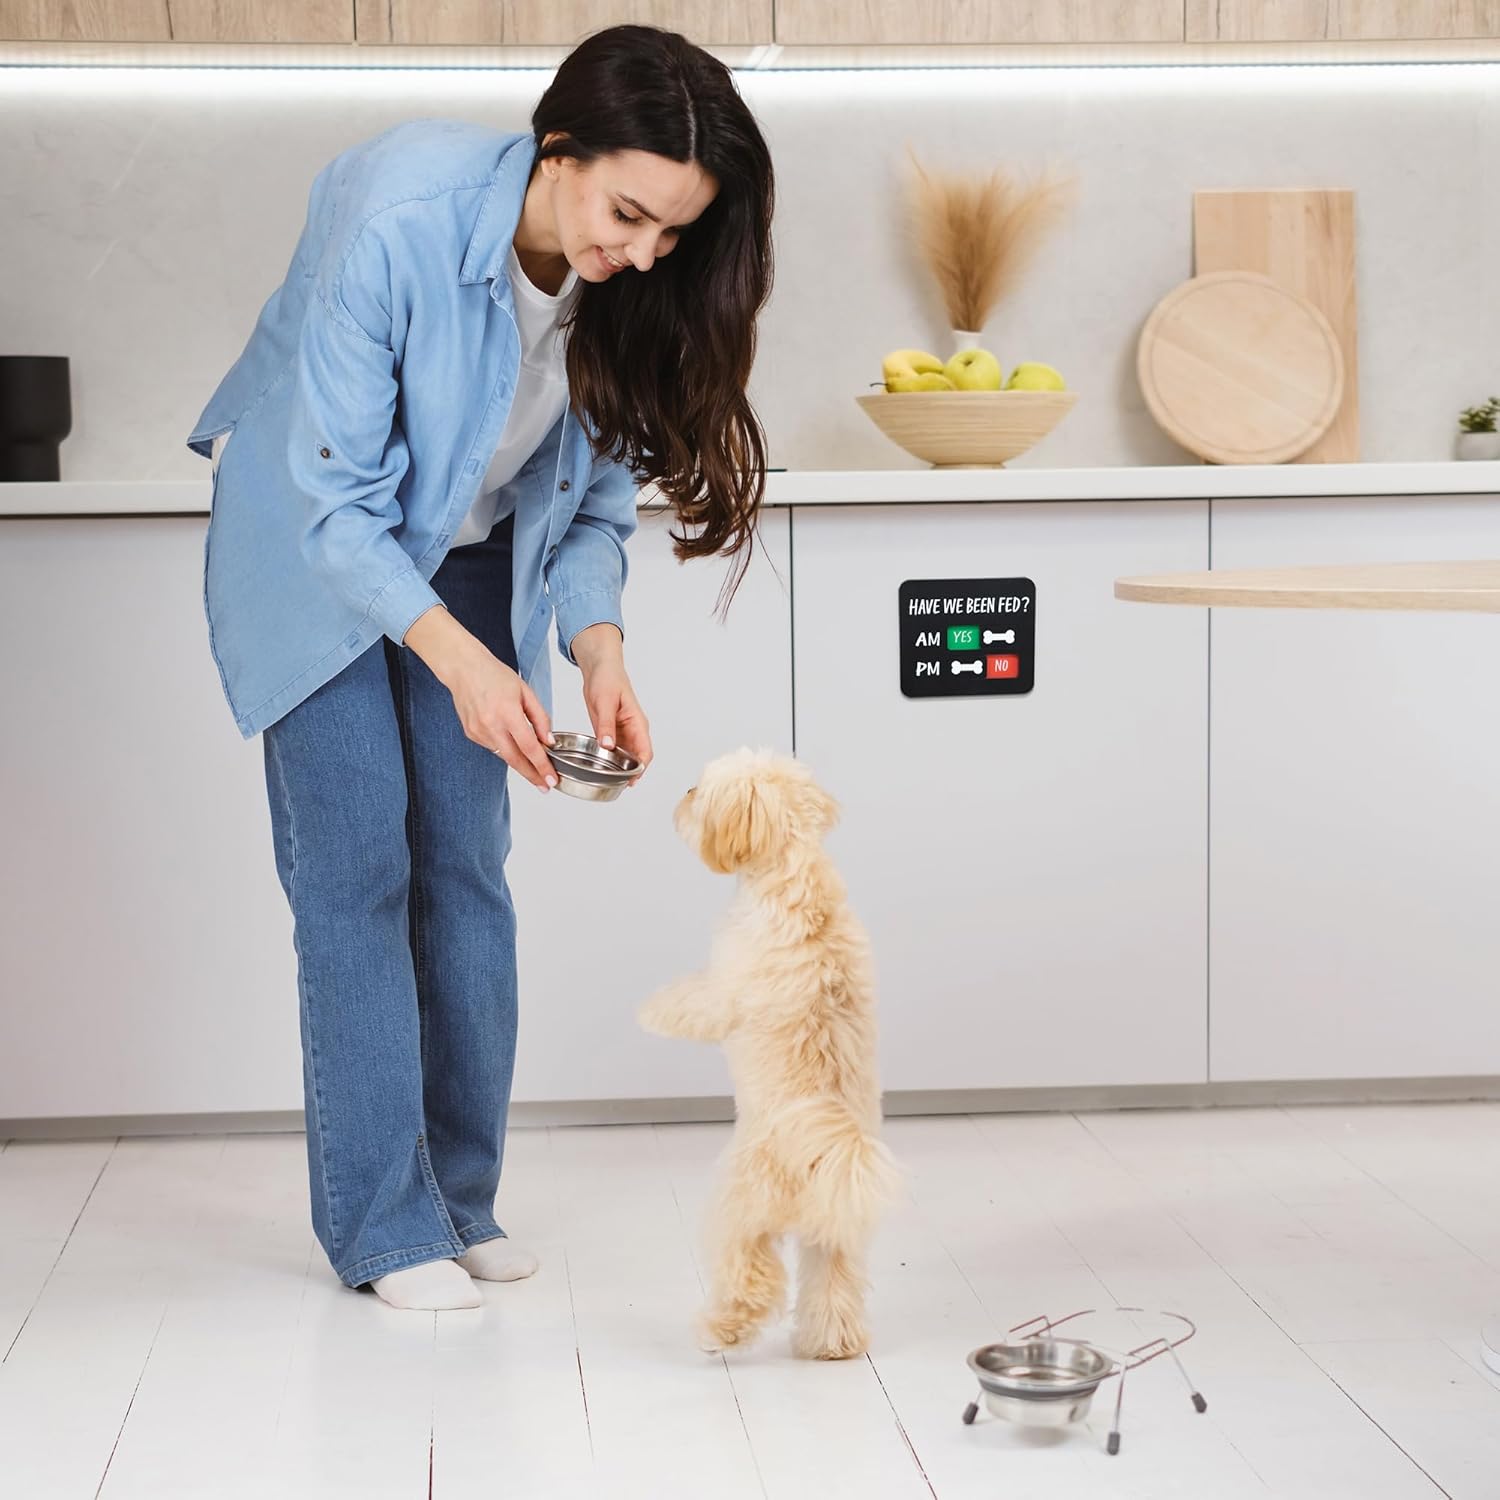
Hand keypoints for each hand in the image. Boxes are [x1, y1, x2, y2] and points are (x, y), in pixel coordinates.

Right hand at [404, 606, 557, 790]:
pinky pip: (493, 747)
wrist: (463, 669)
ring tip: (533, 765)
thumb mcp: (526, 691)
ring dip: (519, 761)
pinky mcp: (471, 734)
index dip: (542, 766)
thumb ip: (540, 718)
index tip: (551, 778)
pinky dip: (505, 747)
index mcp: (507, 712)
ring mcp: (478, 732)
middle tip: (545, 785)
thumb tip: (548, 741)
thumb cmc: (494, 675)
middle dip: (532, 775)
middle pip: (515, 760)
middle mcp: (491, 725)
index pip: (529, 747)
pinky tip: (510, 740)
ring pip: (504, 754)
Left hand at [572, 624, 652, 785]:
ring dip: (619, 768)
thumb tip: (608, 746)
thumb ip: (606, 725)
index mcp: (638, 723)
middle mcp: (633, 730)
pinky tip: (600, 767)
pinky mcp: (612, 732)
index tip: (631, 781)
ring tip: (607, 781)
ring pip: (625, 756)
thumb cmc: (607, 679)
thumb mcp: (604, 701)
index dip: (640, 769)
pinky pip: (614, 750)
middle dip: (630, 773)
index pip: (645, 752)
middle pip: (637, 758)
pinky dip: (609, 760)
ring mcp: (623, 732)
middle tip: (616, 786)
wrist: (600, 668)